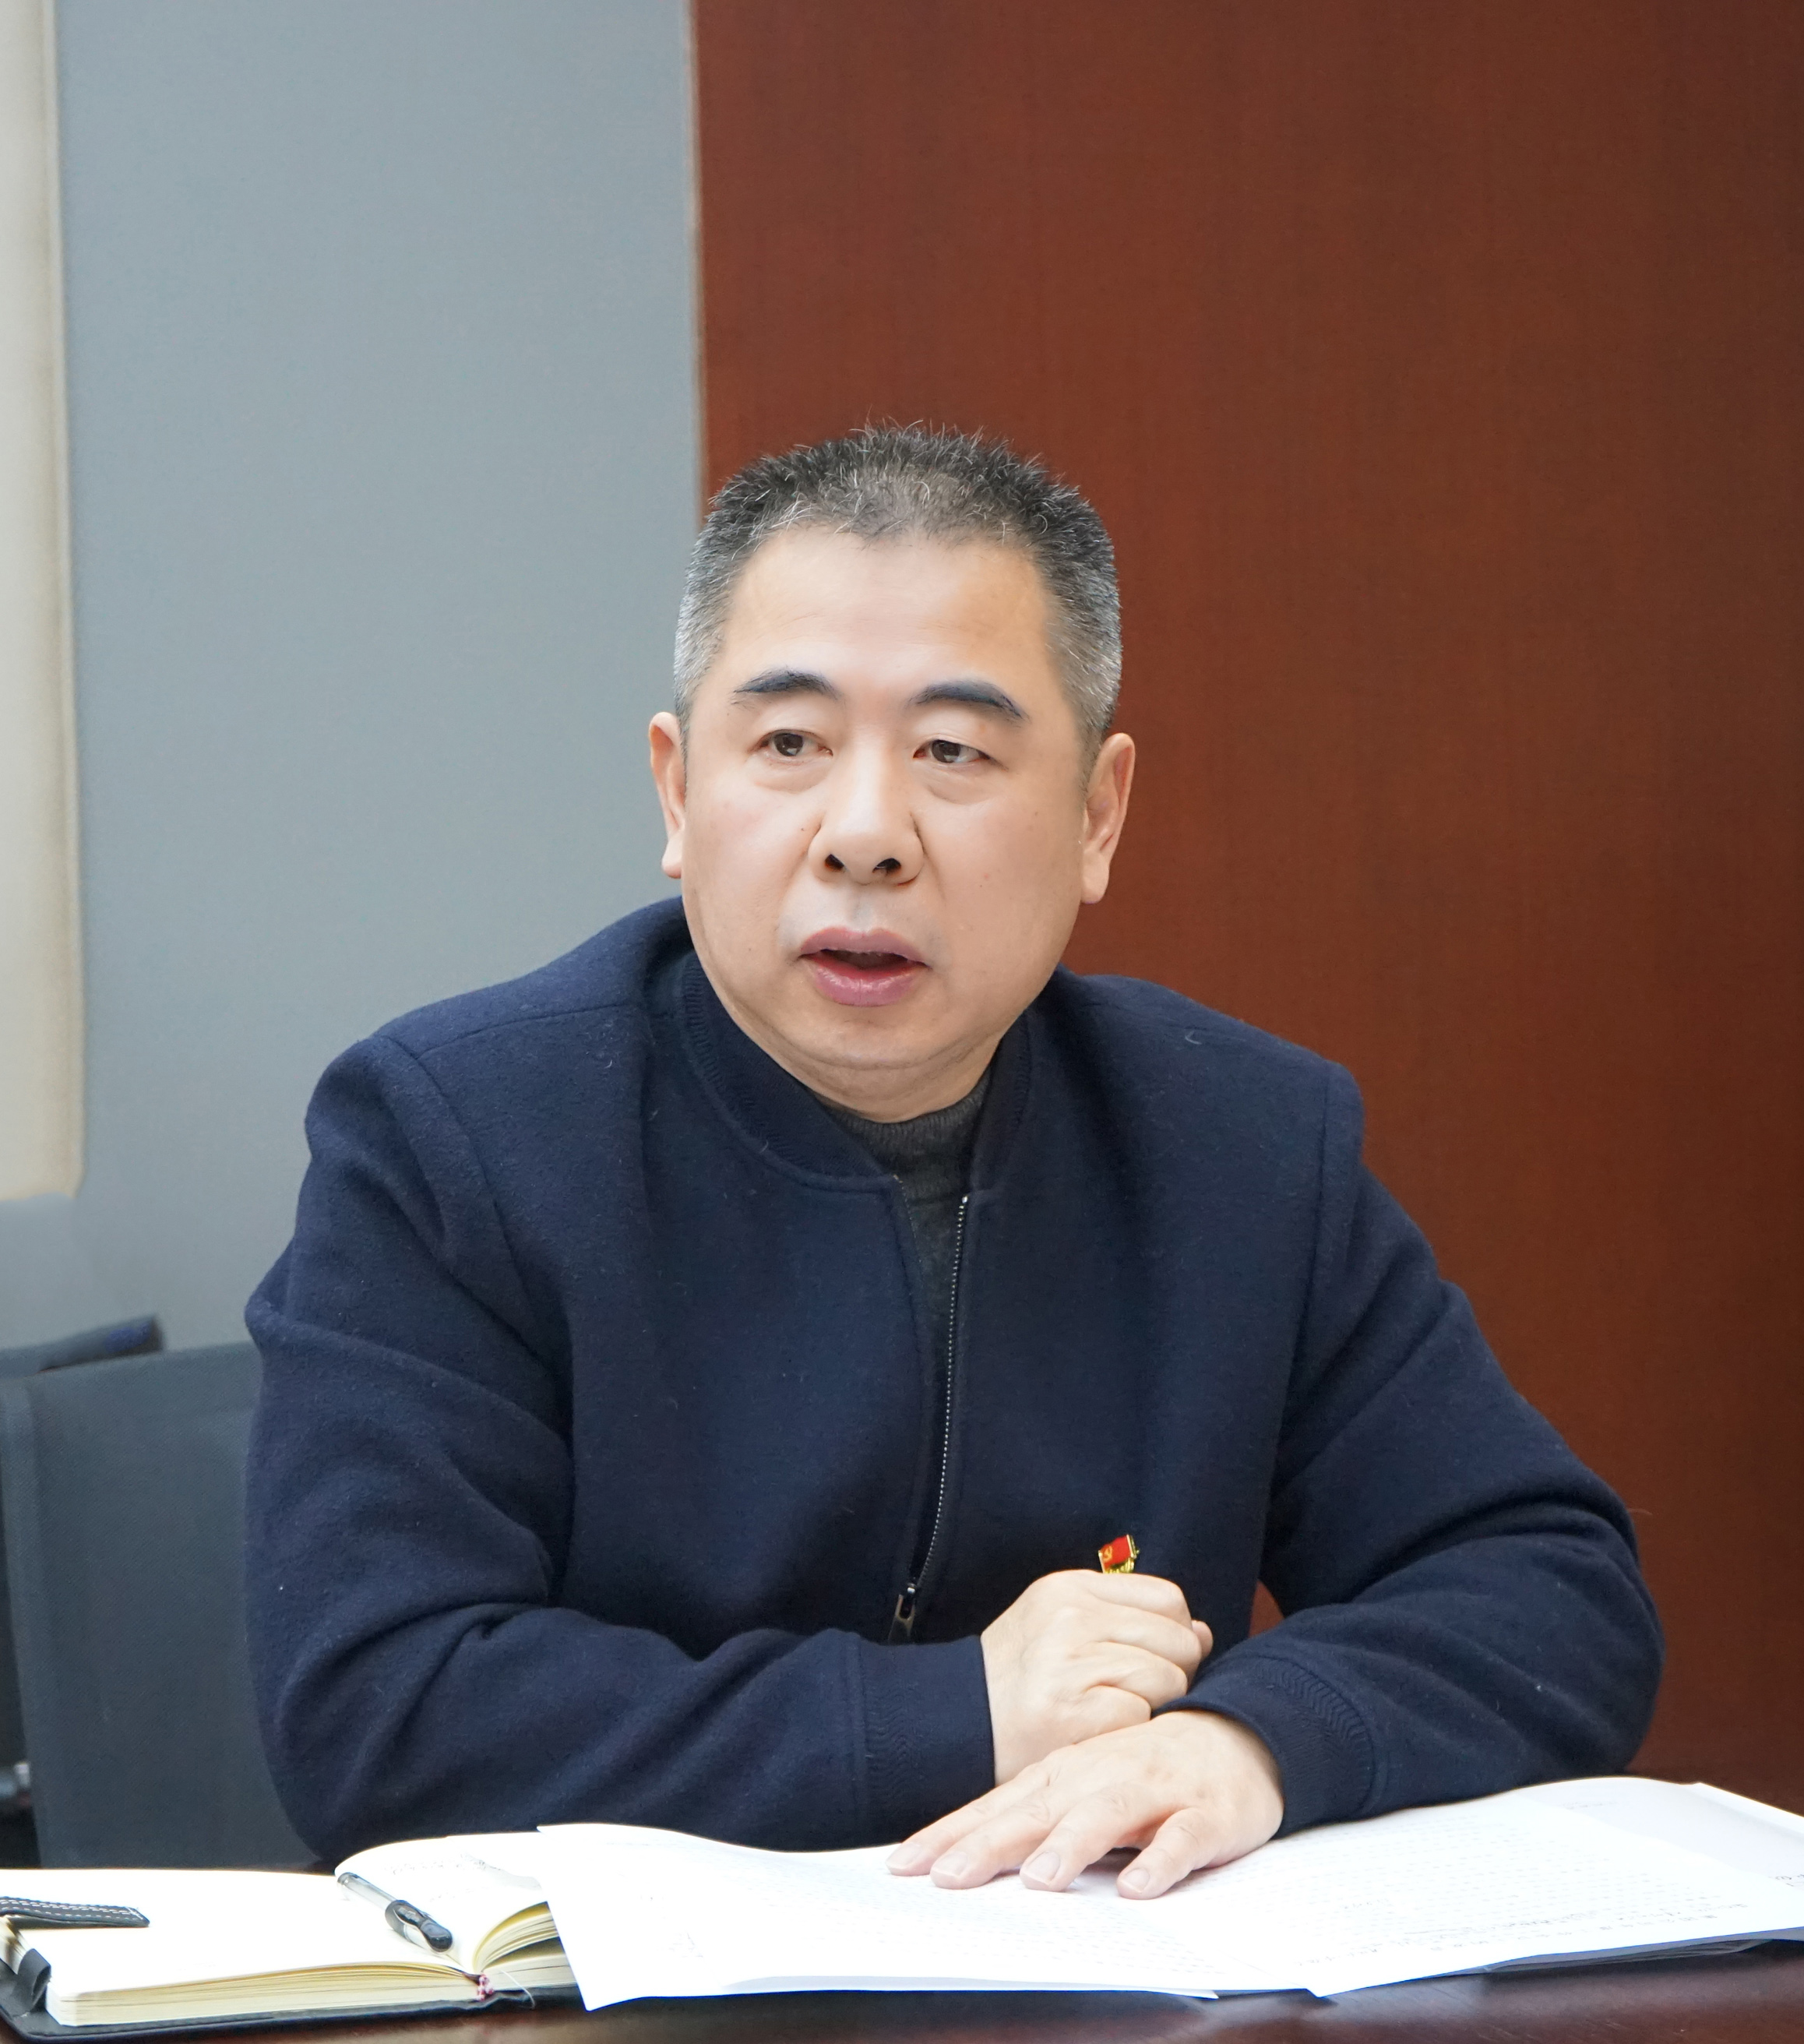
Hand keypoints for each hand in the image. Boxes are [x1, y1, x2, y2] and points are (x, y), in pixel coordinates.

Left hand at [888, 1710, 1283, 1898]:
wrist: (1236, 1735)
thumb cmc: (1145, 1768)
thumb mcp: (1082, 1785)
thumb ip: (1031, 1816)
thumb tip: (962, 1852)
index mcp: (1067, 1773)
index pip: (1000, 1805)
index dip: (952, 1833)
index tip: (904, 1863)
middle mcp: (1102, 1775)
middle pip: (1040, 1810)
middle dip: (993, 1843)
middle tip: (947, 1875)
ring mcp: (1154, 1791)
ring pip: (1110, 1816)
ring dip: (1074, 1845)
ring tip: (1040, 1879)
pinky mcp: (1205, 1813)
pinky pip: (1182, 1839)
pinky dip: (1161, 1861)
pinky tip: (1138, 1886)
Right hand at [979, 1570, 1212, 1781]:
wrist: (954, 1725)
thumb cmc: (1018, 1679)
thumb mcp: (1060, 1626)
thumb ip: (1128, 1620)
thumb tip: (1202, 1633)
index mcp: (1070, 1588)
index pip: (1168, 1600)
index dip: (1175, 1633)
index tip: (1155, 1658)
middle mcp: (1071, 1617)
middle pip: (1178, 1639)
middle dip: (1173, 1673)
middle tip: (1133, 1694)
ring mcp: (1072, 1664)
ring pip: (1169, 1679)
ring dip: (1156, 1705)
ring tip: (1114, 1712)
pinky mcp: (1074, 1713)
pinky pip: (1144, 1716)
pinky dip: (1132, 1731)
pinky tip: (1102, 1733)